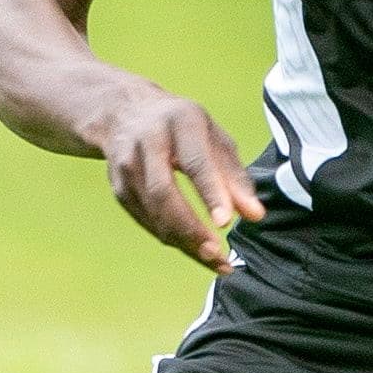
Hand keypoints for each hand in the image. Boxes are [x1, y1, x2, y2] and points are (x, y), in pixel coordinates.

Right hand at [96, 90, 265, 271]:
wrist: (125, 113)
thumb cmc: (183, 127)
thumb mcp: (214, 138)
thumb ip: (235, 177)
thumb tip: (255, 216)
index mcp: (180, 122)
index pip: (195, 162)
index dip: (211, 193)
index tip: (225, 223)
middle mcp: (148, 141)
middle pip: (164, 192)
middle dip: (190, 228)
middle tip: (217, 254)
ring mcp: (127, 165)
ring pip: (153, 212)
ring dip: (183, 241)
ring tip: (214, 260)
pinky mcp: (118, 186)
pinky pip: (145, 220)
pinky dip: (170, 238)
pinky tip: (192, 248)